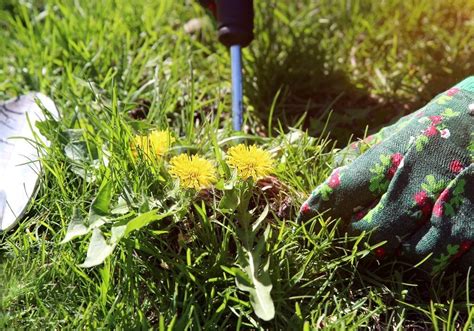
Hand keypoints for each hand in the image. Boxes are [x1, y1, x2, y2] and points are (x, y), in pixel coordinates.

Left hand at [299, 77, 473, 274]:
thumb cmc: (444, 122)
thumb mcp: (403, 127)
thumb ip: (367, 150)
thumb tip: (332, 166)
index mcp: (397, 156)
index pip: (343, 189)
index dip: (320, 206)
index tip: (306, 215)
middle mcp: (420, 185)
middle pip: (372, 231)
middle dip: (355, 235)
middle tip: (349, 229)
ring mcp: (451, 209)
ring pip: (411, 254)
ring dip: (396, 249)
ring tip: (392, 237)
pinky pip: (449, 260)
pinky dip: (433, 257)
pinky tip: (427, 240)